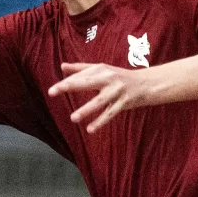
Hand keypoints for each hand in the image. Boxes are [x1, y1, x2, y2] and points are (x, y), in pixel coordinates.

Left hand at [48, 60, 162, 131]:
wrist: (146, 83)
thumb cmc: (120, 77)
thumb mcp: (102, 69)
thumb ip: (81, 69)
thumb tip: (62, 67)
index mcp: (100, 69)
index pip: (79, 76)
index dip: (64, 83)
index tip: (51, 91)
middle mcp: (108, 78)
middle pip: (85, 82)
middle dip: (69, 86)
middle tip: (52, 92)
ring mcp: (117, 91)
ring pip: (99, 101)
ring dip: (86, 109)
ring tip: (73, 118)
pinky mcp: (124, 102)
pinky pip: (110, 113)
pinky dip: (100, 121)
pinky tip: (90, 129)